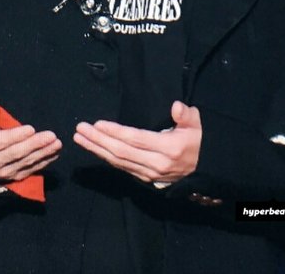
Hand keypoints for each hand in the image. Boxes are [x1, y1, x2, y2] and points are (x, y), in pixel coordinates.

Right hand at [0, 96, 61, 182]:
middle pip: (15, 154)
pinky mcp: (12, 176)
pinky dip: (44, 161)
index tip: (31, 128)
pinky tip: (55, 153)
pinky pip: (30, 170)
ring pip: (25, 162)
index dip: (16, 136)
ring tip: (57, 143)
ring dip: (43, 153)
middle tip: (52, 136)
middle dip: (35, 144)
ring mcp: (2, 173)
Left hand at [73, 101, 201, 184]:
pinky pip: (121, 167)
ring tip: (80, 138)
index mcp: (168, 148)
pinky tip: (94, 149)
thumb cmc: (197, 142)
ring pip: (118, 162)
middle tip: (80, 129)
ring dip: (97, 150)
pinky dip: (105, 158)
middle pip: (121, 152)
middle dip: (98, 140)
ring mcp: (148, 174)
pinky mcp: (144, 178)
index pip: (135, 139)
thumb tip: (176, 106)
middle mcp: (156, 164)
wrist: (204, 171)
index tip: (97, 123)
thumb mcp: (197, 125)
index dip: (115, 132)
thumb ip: (186, 115)